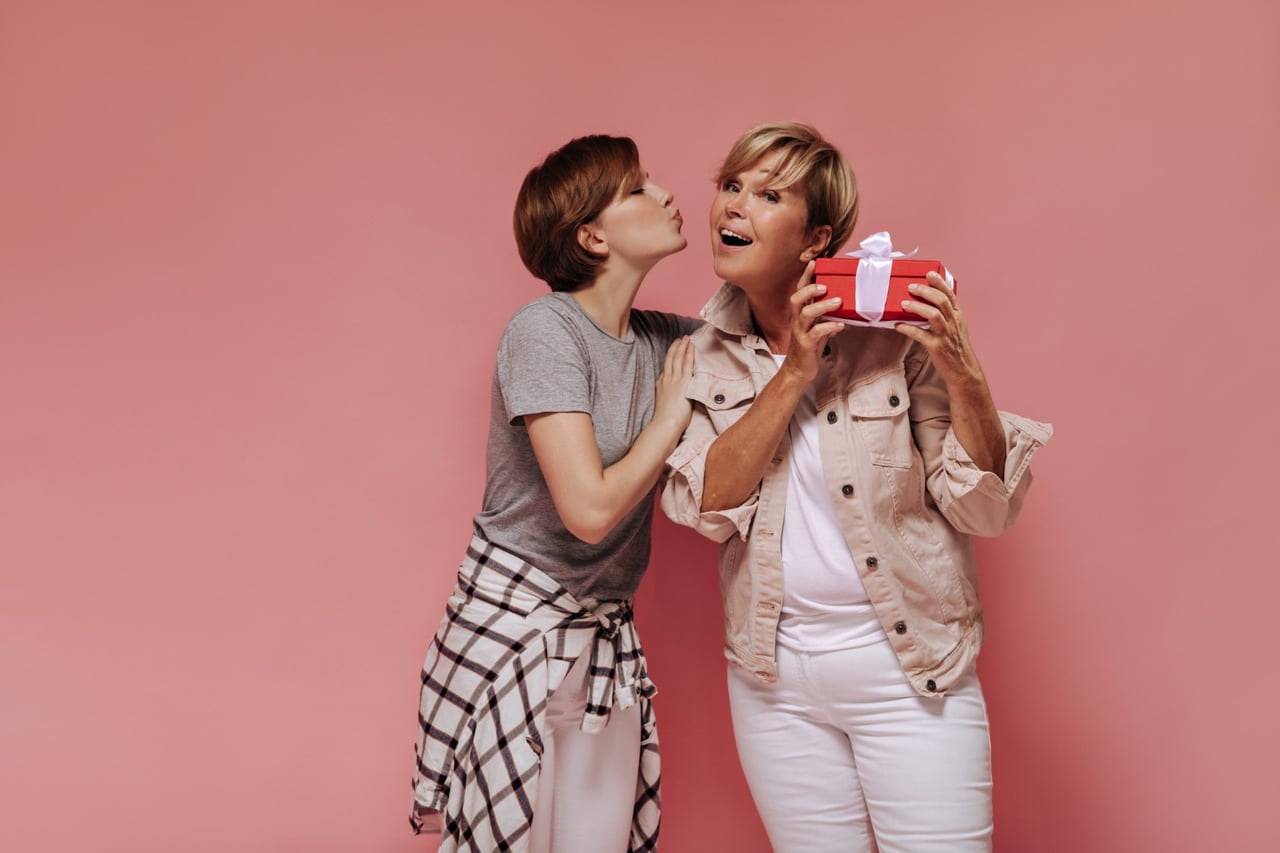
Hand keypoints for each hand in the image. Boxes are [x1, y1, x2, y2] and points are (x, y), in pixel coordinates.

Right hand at [654, 336, 694, 430]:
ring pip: (678, 358)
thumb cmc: (666, 419)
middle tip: (681, 338)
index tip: (675, 348)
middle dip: (676, 347)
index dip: (671, 355)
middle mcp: (667, 379)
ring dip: (683, 347)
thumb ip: (670, 396)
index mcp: (661, 384)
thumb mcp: (665, 403)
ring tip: (687, 338)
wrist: (666, 423)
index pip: (667, 366)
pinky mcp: (683, 382)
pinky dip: (689, 353)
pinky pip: (687, 364)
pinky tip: (691, 347)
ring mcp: (674, 380)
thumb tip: (677, 396)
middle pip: (671, 358)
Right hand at [783, 261, 844, 383]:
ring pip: (806, 314)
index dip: (805, 276)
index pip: (799, 290)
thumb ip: (826, 314)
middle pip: (796, 298)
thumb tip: (844, 302)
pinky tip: (840, 326)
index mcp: (799, 313)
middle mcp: (797, 320)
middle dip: (809, 289)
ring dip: (822, 306)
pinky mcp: (805, 344)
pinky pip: (816, 333)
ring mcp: (800, 332)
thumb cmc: (809, 346)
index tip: (813, 263)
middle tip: (825, 285)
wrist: (798, 370)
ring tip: (838, 302)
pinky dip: (829, 327)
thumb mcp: (817, 326)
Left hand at [894, 271, 986, 389]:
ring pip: (934, 315)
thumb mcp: (956, 328)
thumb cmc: (956, 349)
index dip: (939, 282)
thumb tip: (925, 304)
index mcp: (958, 316)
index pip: (950, 294)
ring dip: (917, 307)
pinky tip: (898, 326)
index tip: (929, 273)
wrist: (963, 371)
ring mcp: (946, 335)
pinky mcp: (937, 347)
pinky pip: (921, 335)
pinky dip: (908, 329)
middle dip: (926, 291)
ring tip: (904, 303)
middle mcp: (954, 323)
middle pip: (942, 301)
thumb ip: (945, 315)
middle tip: (911, 287)